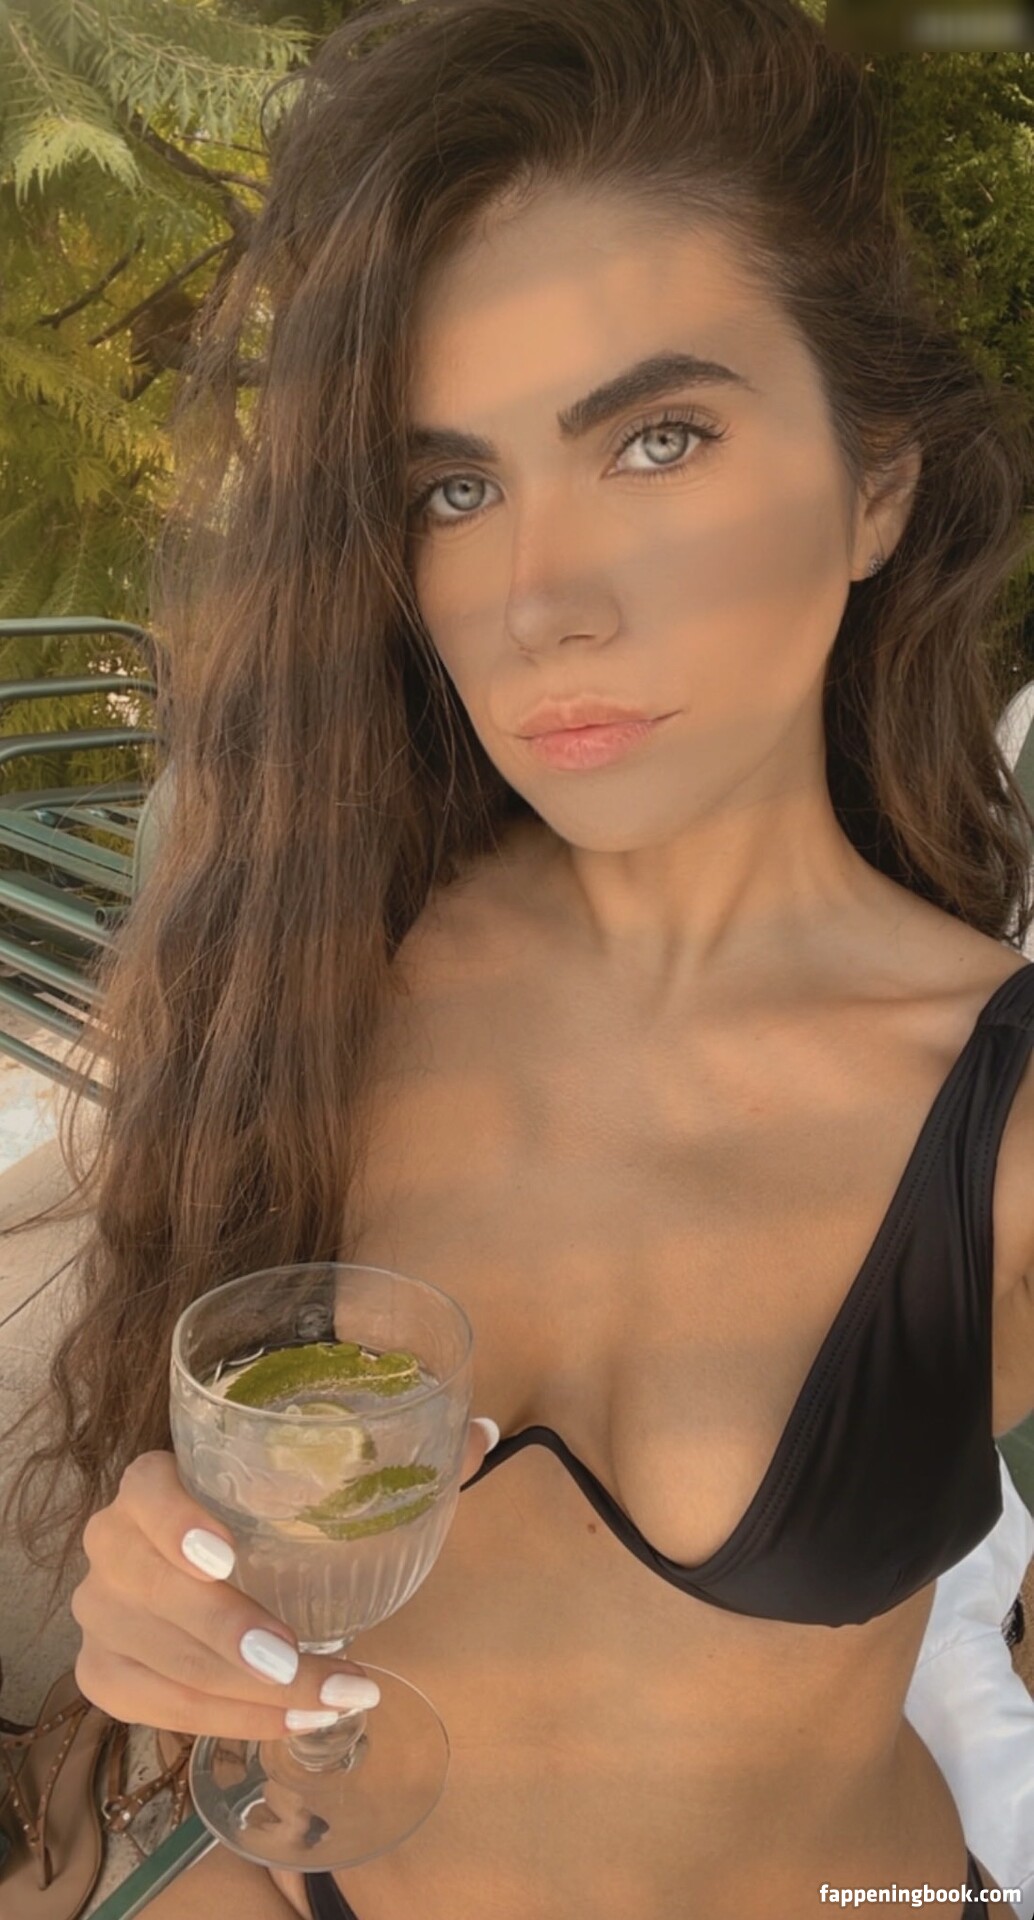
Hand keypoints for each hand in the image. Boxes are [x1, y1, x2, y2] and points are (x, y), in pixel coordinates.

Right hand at [72, 1419, 498, 1738]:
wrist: (208, 1552)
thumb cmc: (276, 1506)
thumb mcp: (327, 1476)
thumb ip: (401, 1452)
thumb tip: (485, 1433)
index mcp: (154, 1477)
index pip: (143, 1489)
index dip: (174, 1522)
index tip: (228, 1555)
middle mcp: (113, 1543)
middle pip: (148, 1592)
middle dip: (227, 1634)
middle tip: (300, 1658)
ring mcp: (101, 1613)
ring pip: (157, 1662)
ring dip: (244, 1692)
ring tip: (329, 1698)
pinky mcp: (107, 1672)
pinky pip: (154, 1709)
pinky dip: (224, 1720)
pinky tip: (291, 1719)